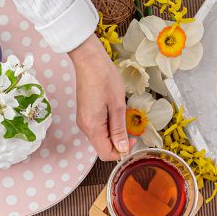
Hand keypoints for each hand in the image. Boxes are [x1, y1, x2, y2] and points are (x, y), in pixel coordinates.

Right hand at [68, 35, 135, 160]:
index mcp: (92, 127)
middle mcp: (84, 126)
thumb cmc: (104, 79)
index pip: (106, 154)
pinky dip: (107, 126)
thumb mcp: (117, 106)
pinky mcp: (84, 113)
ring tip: (122, 116)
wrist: (89, 61)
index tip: (134, 140)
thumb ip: (119, 130)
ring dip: (113, 134)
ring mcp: (83, 120)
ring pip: (99, 137)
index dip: (121, 152)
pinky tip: (113, 112)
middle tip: (130, 128)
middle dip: (118, 143)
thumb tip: (123, 148)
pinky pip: (96, 128)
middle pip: (102, 147)